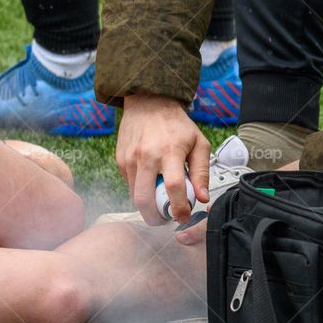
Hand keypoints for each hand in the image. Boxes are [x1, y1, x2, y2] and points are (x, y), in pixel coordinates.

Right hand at [117, 94, 210, 225]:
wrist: (148, 103)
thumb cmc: (177, 125)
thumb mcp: (198, 143)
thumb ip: (202, 172)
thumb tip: (202, 199)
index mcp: (170, 151)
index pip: (173, 187)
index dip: (179, 207)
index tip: (183, 217)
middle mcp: (147, 156)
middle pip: (145, 199)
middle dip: (155, 218)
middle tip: (165, 219)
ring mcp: (130, 159)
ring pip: (134, 196)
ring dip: (147, 207)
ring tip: (160, 203)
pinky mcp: (120, 160)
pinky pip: (129, 185)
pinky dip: (140, 191)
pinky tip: (150, 183)